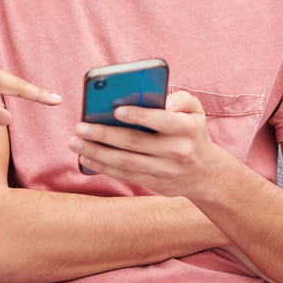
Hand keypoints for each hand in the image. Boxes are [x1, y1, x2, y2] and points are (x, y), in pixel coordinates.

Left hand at [69, 91, 234, 199]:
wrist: (206, 174)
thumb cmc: (193, 133)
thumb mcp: (197, 112)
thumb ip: (183, 99)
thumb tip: (164, 100)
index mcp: (186, 128)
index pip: (161, 120)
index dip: (139, 116)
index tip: (115, 110)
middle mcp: (176, 151)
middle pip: (135, 142)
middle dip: (103, 134)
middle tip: (80, 127)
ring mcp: (165, 170)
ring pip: (125, 162)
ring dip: (97, 152)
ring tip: (75, 143)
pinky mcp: (155, 183)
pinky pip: (126, 175)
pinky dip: (104, 167)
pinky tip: (87, 157)